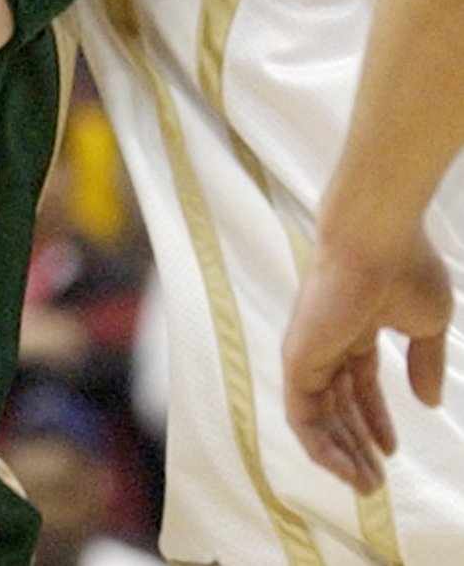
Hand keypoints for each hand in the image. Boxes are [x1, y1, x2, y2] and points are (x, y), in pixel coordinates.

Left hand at [283, 226, 453, 491]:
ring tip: (366, 487)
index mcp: (355, 324)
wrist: (377, 239)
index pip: (359, 381)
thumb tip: (429, 401)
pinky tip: (348, 470)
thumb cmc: (406, 267)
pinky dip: (321, 447)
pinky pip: (302, 414)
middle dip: (355, 444)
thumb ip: (425, 362)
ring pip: (316, 415)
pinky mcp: (297, 357)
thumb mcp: (428, 322)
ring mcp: (310, 347)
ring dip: (340, 455)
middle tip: (375, 483)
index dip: (374, 418)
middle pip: (336, 402)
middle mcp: (327, 337)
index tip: (391, 450)